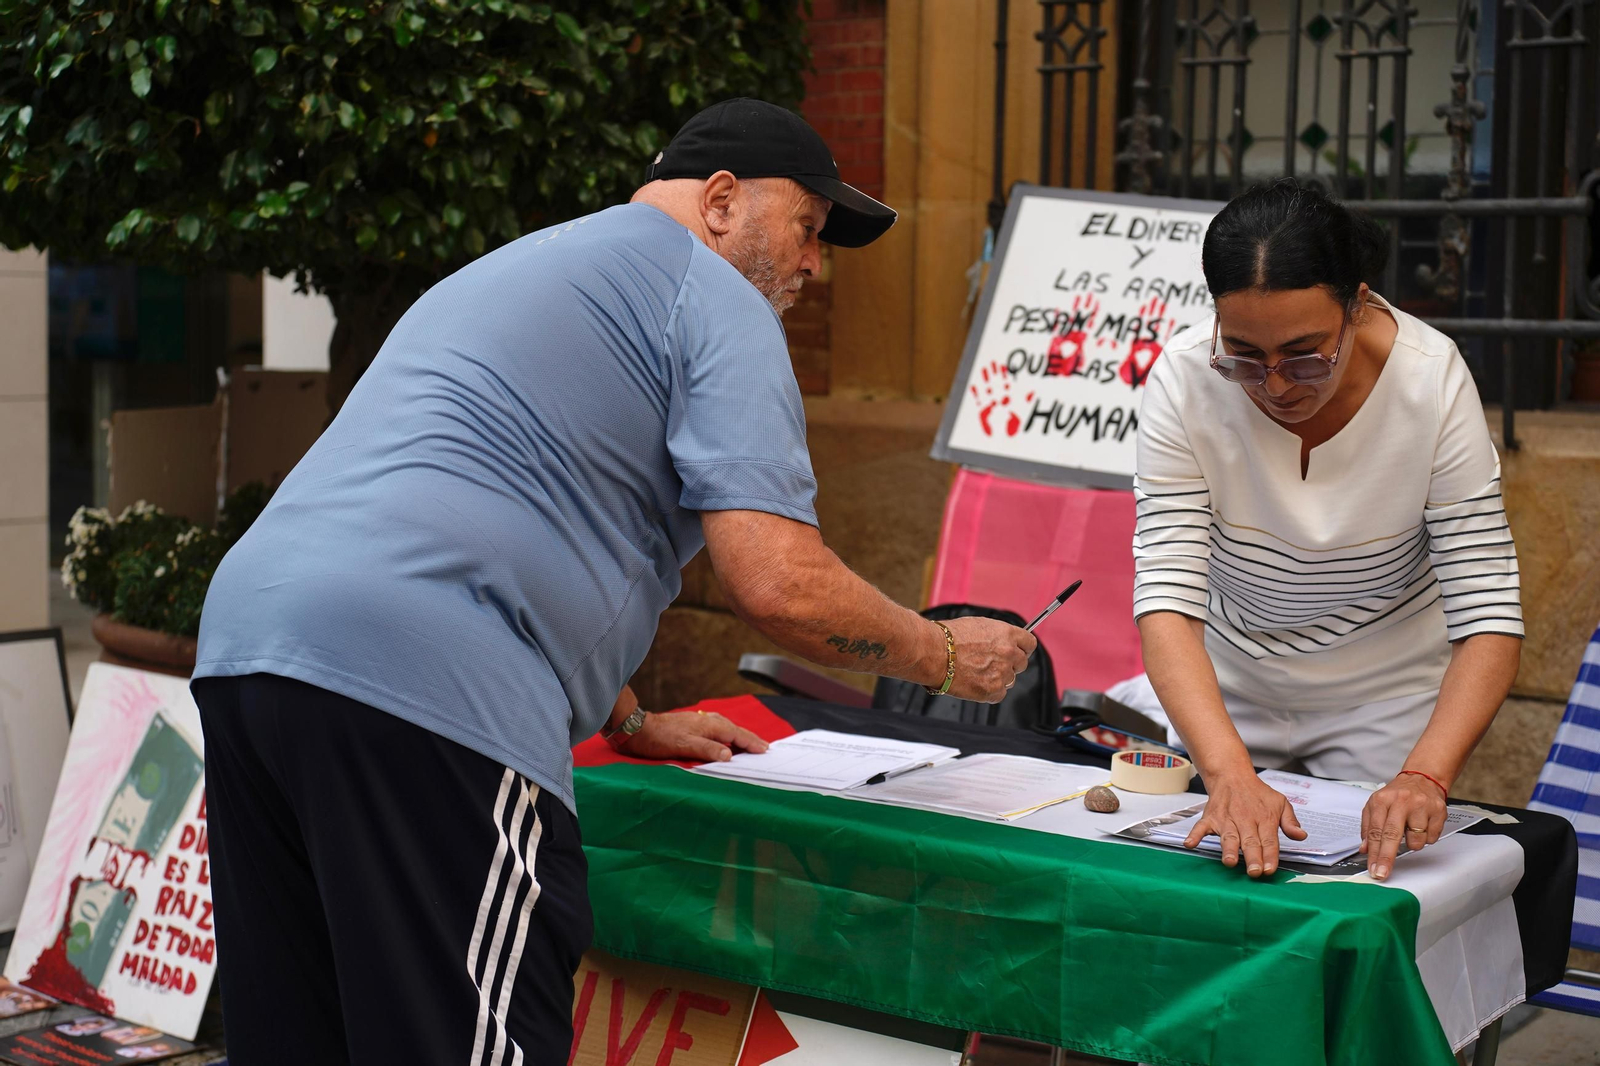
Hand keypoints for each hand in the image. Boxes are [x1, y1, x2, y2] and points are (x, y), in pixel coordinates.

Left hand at [617, 709, 769, 762]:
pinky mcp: (694, 724)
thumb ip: (707, 749)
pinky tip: (728, 738)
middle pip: (735, 730)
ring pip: (727, 728)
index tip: (764, 749)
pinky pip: (719, 729)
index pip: (736, 735)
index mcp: (709, 726)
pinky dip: (729, 734)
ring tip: (751, 743)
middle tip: (765, 747)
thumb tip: (729, 755)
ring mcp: (700, 721)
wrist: (639, 728)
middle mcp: (708, 721)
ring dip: (741, 736)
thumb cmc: (660, 739)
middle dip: (750, 738)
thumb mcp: (684, 746)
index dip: (751, 743)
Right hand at [939, 617, 1037, 702]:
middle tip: (993, 664)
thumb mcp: (978, 625)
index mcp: (1007, 634)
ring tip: (977, 673)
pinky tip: (975, 683)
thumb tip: (1003, 642)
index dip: (1022, 648)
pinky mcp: (992, 691)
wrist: (933, 653)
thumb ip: (997, 635)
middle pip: (1022, 663)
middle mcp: (1009, 653)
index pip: (1029, 643)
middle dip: (1010, 664)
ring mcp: (1002, 673)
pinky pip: (999, 694)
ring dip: (998, 678)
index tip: (1017, 652)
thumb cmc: (948, 637)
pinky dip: (989, 691)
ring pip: (1010, 679)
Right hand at [1184, 772, 1307, 876]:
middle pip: (1250, 841)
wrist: (1232, 775)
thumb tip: (1301, 836)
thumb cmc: (1257, 793)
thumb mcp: (1280, 802)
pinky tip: (1190, 844)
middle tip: (1254, 872)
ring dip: (1228, 849)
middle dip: (1252, 857)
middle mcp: (1245, 820)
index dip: (1270, 856)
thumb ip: (1290, 821)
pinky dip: (1195, 835)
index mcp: (1264, 818)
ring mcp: (1226, 819)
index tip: (1270, 869)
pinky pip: (1201, 827)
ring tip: (1229, 861)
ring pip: (1228, 836)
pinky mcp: (1211, 818)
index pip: (1269, 840)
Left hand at [1360, 772, 1447, 879]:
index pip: (1375, 831)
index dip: (1373, 853)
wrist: (1422, 779)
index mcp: (1382, 800)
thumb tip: (1364, 849)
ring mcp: (1421, 806)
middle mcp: (1401, 801)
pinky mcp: (1438, 811)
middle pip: (1392, 835)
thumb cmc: (1397, 795)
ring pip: (1416, 840)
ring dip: (1413, 843)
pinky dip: (1426, 837)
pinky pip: (1431, 838)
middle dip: (1386, 857)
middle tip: (1382, 872)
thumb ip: (1368, 827)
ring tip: (1411, 829)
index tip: (1372, 868)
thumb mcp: (1376, 806)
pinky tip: (1423, 825)